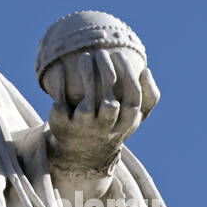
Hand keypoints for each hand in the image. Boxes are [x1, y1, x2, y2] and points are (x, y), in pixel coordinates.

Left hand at [43, 46, 159, 172]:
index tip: (120, 54)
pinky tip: (59, 67)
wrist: (81, 153)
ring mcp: (83, 128)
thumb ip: (147, 96)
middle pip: (110, 104)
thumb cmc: (112, 124)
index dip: (128, 76)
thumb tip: (146, 70)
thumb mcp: (133, 116)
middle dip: (107, 75)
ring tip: (84, 56)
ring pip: (87, 104)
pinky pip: (61, 104)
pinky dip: (60, 84)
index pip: (132, 101)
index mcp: (125, 124)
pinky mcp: (62, 125)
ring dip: (86, 77)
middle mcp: (105, 128)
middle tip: (101, 52)